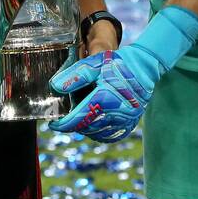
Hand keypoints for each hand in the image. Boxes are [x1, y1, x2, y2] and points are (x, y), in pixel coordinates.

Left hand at [47, 6, 197, 141]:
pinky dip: (100, 134)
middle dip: (72, 126)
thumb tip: (56, 87)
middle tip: (63, 121)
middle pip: (87, 128)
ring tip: (77, 123)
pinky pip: (112, 135)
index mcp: (104, 98)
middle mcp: (115, 113)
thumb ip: (75, 76)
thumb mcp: (94, 64)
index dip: (63, 124)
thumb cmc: (117, 63)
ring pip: (99, 134)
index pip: (78, 118)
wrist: (145, 66)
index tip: (52, 124)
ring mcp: (125, 120)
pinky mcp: (131, 122)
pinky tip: (94, 128)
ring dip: (85, 130)